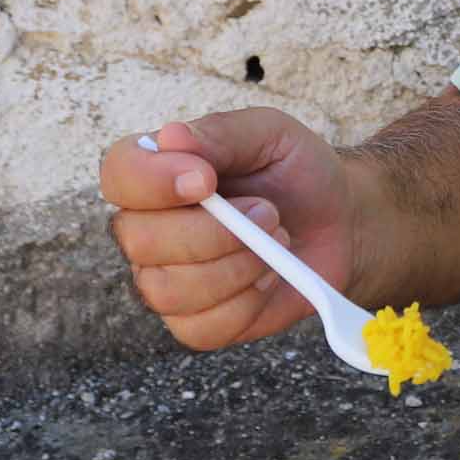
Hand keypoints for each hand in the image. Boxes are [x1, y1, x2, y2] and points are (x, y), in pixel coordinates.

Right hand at [98, 110, 357, 349]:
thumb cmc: (296, 173)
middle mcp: (149, 228)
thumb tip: (171, 137)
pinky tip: (270, 276)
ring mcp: (167, 279)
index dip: (153, 182)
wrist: (340, 221)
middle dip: (213, 231)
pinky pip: (202, 327)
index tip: (206, 179)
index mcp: (156, 173)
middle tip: (268, 212)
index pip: (119, 176)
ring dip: (235, 267)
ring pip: (168, 290)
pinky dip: (247, 302)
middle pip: (140, 241)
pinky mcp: (198, 321)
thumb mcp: (270, 134)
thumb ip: (221, 133)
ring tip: (276, 241)